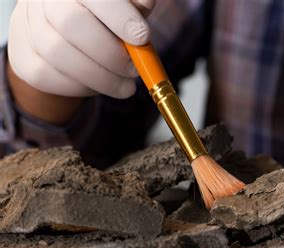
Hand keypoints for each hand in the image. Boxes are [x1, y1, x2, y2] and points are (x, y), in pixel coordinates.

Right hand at [8, 0, 154, 98]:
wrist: (66, 37)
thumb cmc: (106, 19)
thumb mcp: (125, 8)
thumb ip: (136, 6)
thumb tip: (145, 10)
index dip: (120, 16)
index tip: (142, 37)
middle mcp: (43, 0)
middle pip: (71, 22)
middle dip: (110, 53)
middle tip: (134, 70)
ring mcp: (26, 26)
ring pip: (58, 54)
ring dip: (101, 77)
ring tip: (126, 85)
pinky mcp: (23, 58)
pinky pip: (48, 76)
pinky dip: (81, 87)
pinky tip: (100, 84)